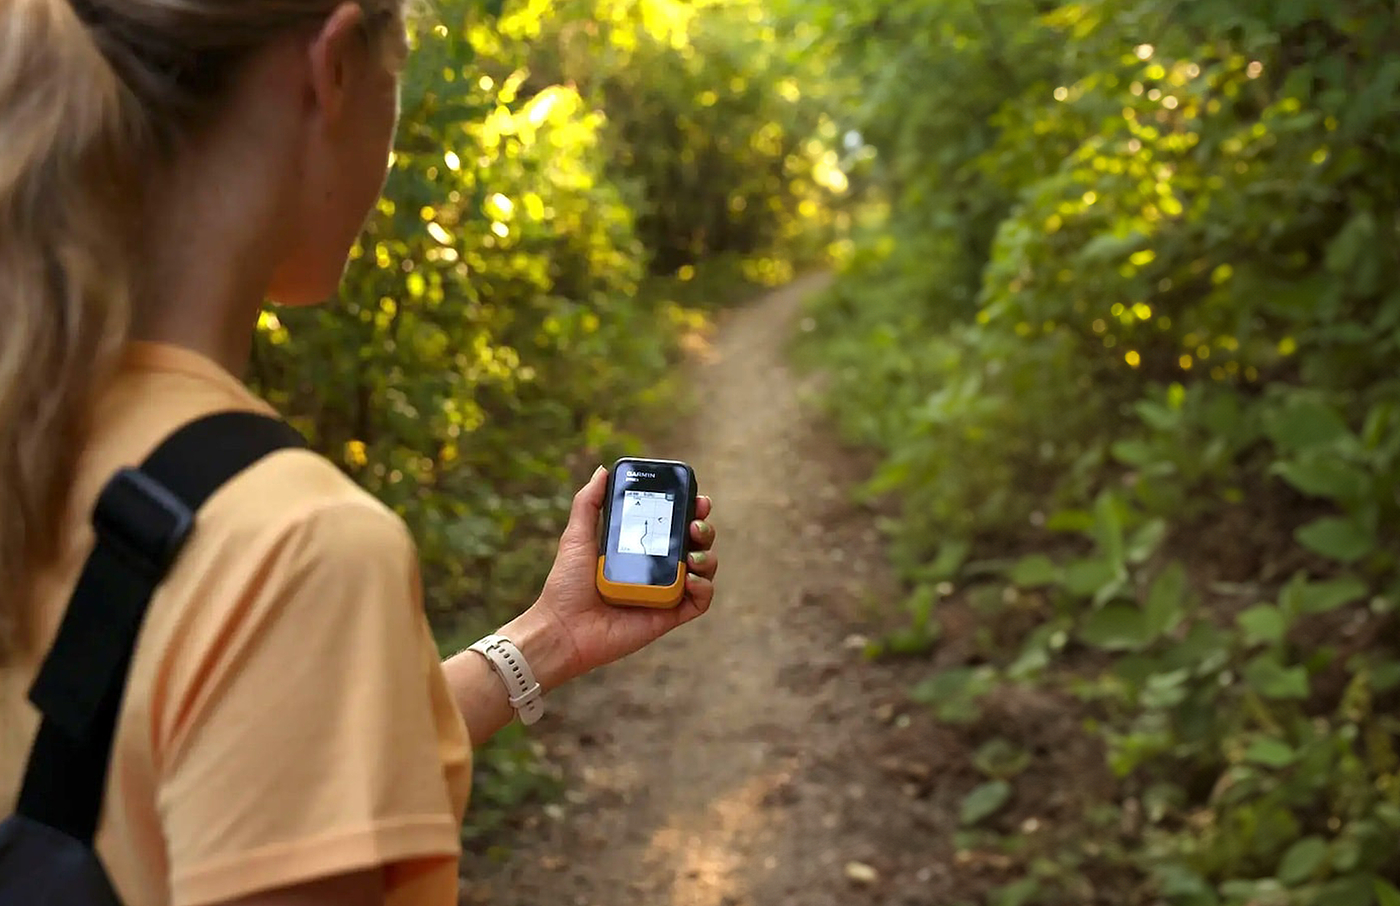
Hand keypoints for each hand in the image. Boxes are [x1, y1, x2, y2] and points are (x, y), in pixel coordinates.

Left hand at [503, 466, 717, 689]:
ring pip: (704, 570)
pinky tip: (691, 579)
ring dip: (709, 556)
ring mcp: (665, 592)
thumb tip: (603, 470)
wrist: (562, 627)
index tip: (696, 498)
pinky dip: (704, 588)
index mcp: (639, 548)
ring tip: (693, 553)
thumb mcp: (576, 536)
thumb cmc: (566, 585)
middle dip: (704, 529)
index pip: (673, 524)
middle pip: (695, 543)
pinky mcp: (669, 616)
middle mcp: (656, 568)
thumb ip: (589, 503)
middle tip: (694, 524)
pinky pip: (700, 602)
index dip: (690, 510)